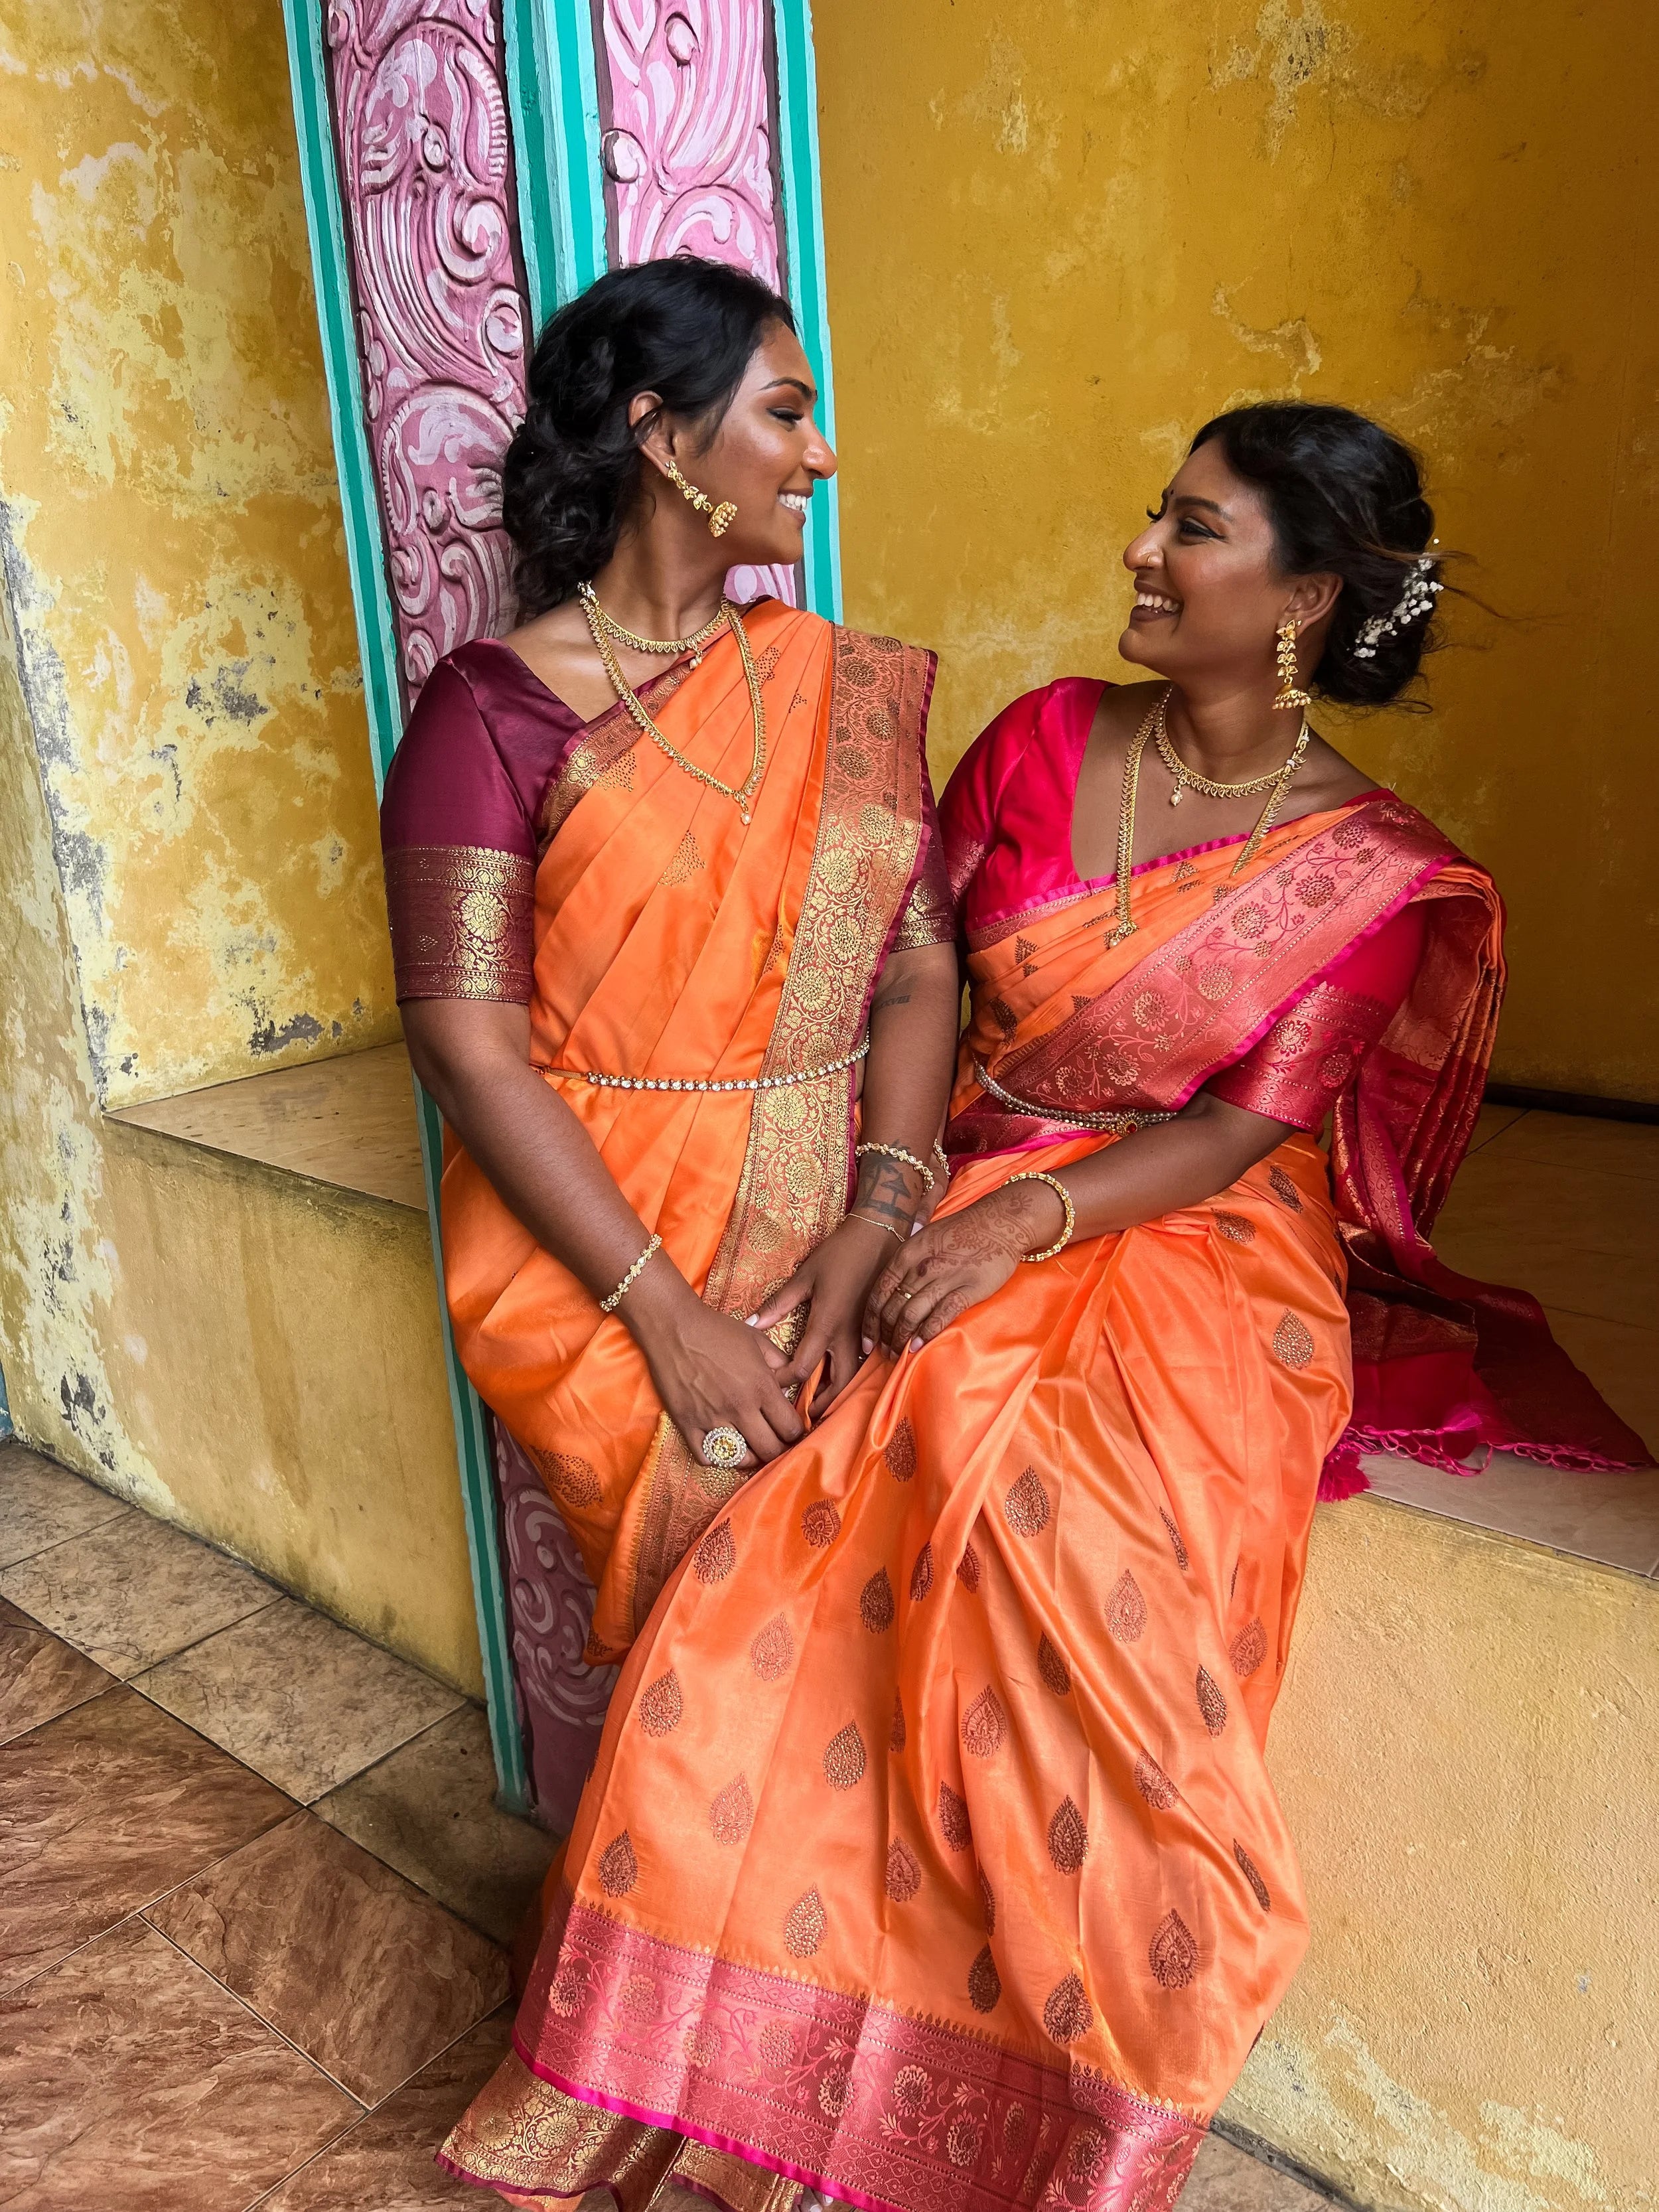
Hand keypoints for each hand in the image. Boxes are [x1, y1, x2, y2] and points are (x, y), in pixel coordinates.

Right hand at [624, 1267, 805, 1466]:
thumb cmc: (717, 1330)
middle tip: (773, 1442)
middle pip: (770, 1450)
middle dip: (777, 1449)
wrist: (674, 1327)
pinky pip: (706, 1457)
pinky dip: (717, 1458)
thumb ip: (780, 1363)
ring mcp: (712, 1418)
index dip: (795, 1432)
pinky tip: (722, 1446)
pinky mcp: (687, 1423)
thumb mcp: (758, 1340)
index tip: (791, 1430)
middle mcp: (740, 1407)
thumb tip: (790, 1385)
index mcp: (761, 1386)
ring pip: (741, 1459)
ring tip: (750, 1448)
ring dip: (750, 1457)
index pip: (790, 1428)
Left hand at [751, 1214, 899, 1416]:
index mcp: (827, 1324)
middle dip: (821, 1404)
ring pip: (855, 1377)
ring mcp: (868, 1335)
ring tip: (821, 1407)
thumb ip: (779, 1304)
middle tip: (804, 1417)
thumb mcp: (805, 1277)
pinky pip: (865, 1363)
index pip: (804, 1367)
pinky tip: (841, 1381)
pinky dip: (852, 1377)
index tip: (774, 1385)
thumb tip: (751, 1323)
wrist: (879, 1237)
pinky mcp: (878, 1330)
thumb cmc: (839, 1254)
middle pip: (837, 1384)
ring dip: (838, 1394)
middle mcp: (849, 1336)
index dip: (787, 1381)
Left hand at [862, 1179, 1064, 1355]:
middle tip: (883, 1353)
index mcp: (906, 1254)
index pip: (878, 1294)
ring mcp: (944, 1278)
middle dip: (884, 1336)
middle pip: (892, 1309)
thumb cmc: (960, 1230)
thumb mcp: (925, 1233)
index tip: (866, 1342)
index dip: (869, 1322)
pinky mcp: (968, 1289)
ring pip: (911, 1315)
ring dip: (901, 1339)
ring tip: (898, 1354)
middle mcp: (920, 1267)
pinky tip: (918, 1347)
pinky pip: (940, 1316)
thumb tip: (889, 1273)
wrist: (999, 1221)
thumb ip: (905, 1255)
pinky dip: (926, 1334)